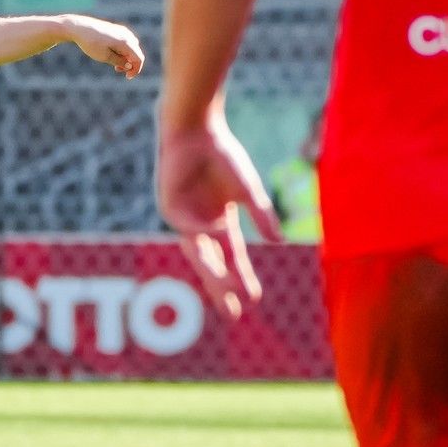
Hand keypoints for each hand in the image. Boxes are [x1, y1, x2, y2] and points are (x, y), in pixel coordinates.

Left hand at [63, 17, 144, 77]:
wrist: (79, 28)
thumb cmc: (91, 43)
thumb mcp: (104, 57)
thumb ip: (119, 62)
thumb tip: (130, 66)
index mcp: (125, 42)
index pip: (139, 58)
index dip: (136, 70)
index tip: (127, 77)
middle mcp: (127, 35)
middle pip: (136, 53)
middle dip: (130, 64)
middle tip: (116, 70)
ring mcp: (123, 31)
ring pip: (132, 48)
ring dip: (126, 58)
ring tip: (114, 64)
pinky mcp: (117, 29)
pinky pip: (126, 42)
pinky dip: (122, 51)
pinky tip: (113, 54)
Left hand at [156, 113, 281, 320]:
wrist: (196, 132)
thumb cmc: (222, 156)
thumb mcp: (247, 191)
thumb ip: (261, 216)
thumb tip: (279, 243)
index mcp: (219, 222)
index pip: (232, 258)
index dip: (242, 277)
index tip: (254, 299)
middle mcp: (200, 225)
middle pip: (212, 263)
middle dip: (222, 288)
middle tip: (232, 315)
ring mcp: (183, 217)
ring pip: (197, 252)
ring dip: (211, 272)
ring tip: (226, 291)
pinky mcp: (168, 207)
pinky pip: (188, 226)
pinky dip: (204, 230)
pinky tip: (220, 229)